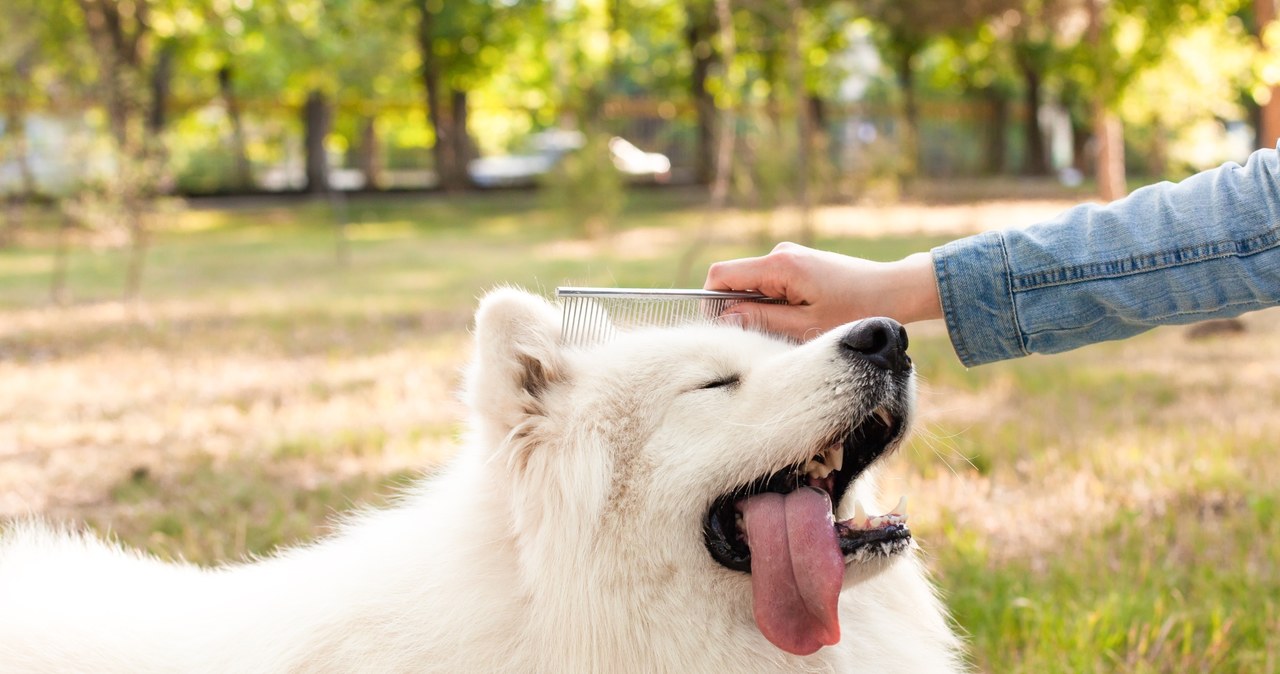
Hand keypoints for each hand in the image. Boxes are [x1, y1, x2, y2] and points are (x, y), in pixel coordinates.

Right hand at [703, 242, 941, 341]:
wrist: (897, 290)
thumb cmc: (858, 310)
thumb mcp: (807, 326)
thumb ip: (761, 321)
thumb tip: (723, 319)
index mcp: (780, 265)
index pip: (720, 276)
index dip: (711, 303)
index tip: (724, 330)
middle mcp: (781, 253)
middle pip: (735, 281)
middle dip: (739, 311)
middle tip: (764, 338)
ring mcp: (791, 257)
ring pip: (754, 286)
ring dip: (761, 311)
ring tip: (791, 330)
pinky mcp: (800, 265)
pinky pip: (771, 286)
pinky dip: (776, 306)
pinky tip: (801, 321)